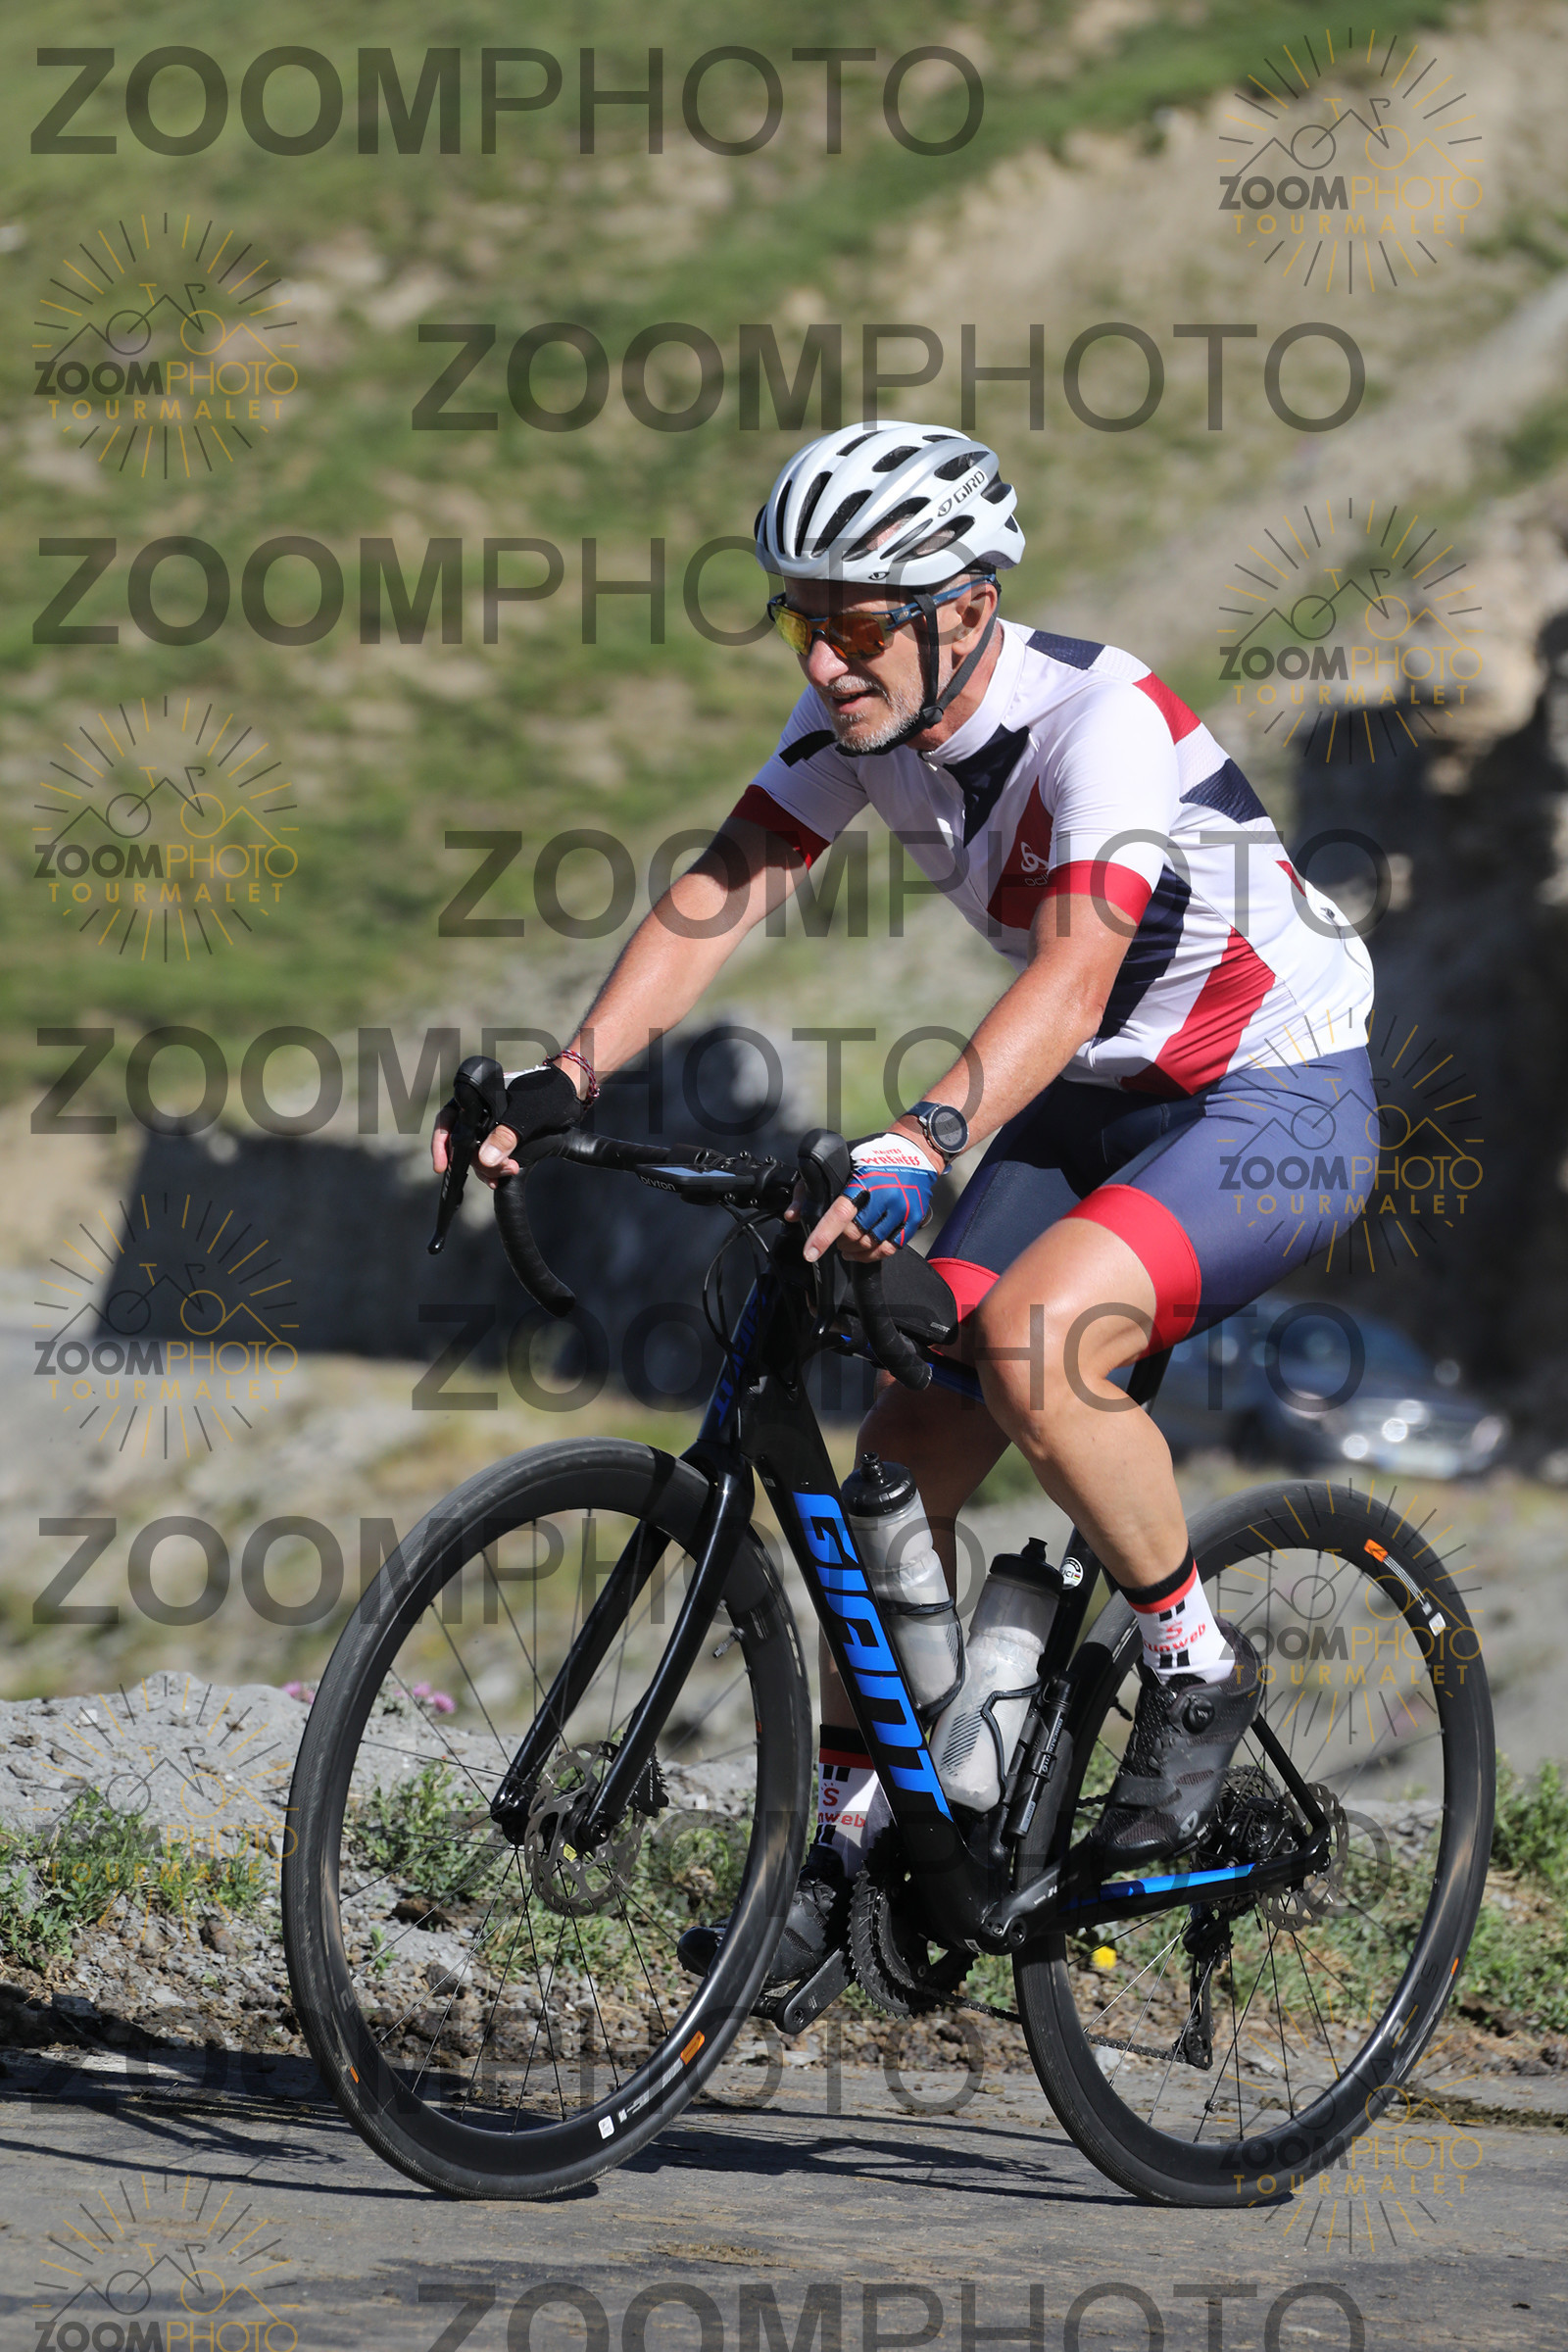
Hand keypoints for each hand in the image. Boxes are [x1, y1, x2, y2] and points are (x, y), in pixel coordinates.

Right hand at [431, 1062, 583, 1190]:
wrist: (569, 1094)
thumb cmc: (547, 1092)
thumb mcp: (527, 1113)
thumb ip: (506, 1135)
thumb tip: (484, 1159)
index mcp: (476, 1098)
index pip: (448, 1119)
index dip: (441, 1143)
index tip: (442, 1166)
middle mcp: (478, 1113)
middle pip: (460, 1143)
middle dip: (473, 1161)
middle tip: (492, 1174)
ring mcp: (490, 1128)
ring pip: (476, 1154)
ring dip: (487, 1168)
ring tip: (507, 1172)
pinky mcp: (503, 1141)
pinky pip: (490, 1159)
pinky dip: (494, 1170)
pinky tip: (502, 1177)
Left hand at [786, 1130, 940, 1262]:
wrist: (915, 1151)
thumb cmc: (873, 1155)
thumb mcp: (841, 1162)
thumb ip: (812, 1187)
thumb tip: (794, 1215)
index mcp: (865, 1180)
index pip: (840, 1214)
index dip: (823, 1235)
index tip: (811, 1253)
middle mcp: (886, 1195)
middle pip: (854, 1234)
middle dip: (838, 1240)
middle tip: (833, 1238)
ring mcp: (903, 1209)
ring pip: (871, 1244)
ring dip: (853, 1249)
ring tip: (845, 1246)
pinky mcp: (914, 1219)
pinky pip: (890, 1248)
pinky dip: (872, 1255)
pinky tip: (862, 1251)